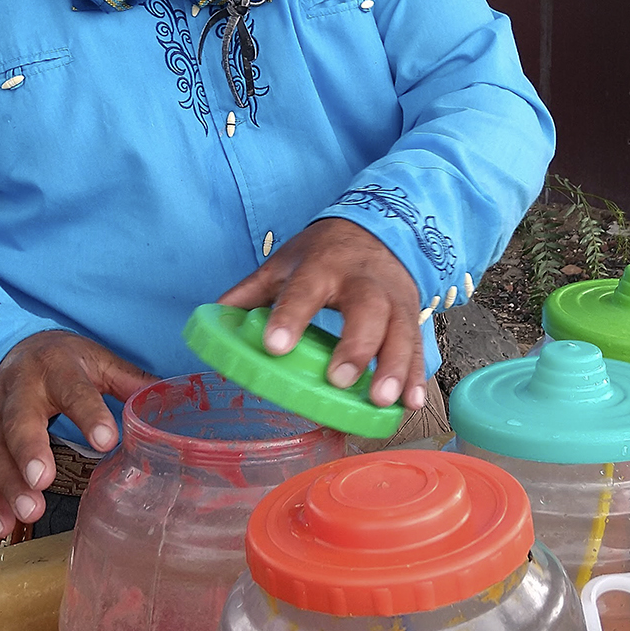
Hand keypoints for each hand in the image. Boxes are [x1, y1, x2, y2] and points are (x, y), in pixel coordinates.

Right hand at [0, 330, 155, 538]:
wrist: (11, 348)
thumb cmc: (64, 360)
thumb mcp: (98, 360)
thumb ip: (130, 382)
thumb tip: (172, 399)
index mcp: (56, 366)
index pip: (74, 390)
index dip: (89, 415)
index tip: (107, 441)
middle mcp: (19, 388)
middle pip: (20, 420)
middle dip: (30, 451)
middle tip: (45, 480)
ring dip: (9, 484)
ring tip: (29, 512)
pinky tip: (4, 525)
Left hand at [216, 218, 425, 411]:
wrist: (377, 228)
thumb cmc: (324, 254)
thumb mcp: (285, 262)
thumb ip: (250, 293)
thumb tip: (212, 322)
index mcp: (322, 266)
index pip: (304, 290)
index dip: (290, 317)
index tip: (275, 346)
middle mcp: (363, 281)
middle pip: (366, 310)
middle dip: (355, 347)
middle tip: (339, 380)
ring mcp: (393, 298)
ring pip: (400, 331)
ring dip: (394, 367)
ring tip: (383, 401)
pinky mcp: (411, 315)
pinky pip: (417, 346)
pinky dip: (416, 375)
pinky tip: (410, 403)